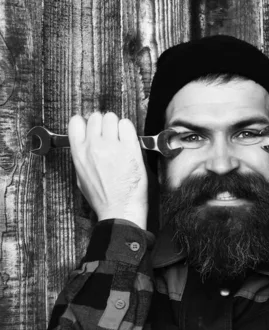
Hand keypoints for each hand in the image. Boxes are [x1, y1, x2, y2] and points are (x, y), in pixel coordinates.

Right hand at [68, 112, 147, 228]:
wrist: (119, 211)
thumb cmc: (103, 199)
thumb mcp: (81, 179)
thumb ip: (82, 158)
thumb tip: (85, 145)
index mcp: (78, 153)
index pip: (76, 122)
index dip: (86, 124)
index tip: (93, 130)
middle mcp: (93, 146)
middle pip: (96, 117)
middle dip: (104, 124)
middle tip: (111, 136)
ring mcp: (112, 146)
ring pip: (112, 118)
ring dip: (117, 126)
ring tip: (121, 139)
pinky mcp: (130, 149)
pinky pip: (127, 125)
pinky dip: (128, 129)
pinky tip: (129, 141)